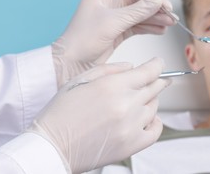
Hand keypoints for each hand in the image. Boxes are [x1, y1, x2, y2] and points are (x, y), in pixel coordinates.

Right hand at [28, 57, 170, 173]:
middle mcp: (125, 105)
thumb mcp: (80, 79)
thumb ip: (109, 69)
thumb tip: (132, 66)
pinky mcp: (132, 145)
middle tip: (154, 80)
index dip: (157, 65)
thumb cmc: (61, 114)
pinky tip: (147, 118)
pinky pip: (156, 130)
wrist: (51, 146)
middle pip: (155, 87)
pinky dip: (155, 122)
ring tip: (136, 101)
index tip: (158, 63)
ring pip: (155, 107)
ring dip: (150, 101)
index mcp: (112, 86)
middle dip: (156, 80)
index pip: (149, 71)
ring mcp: (130, 126)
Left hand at [52, 0, 174, 85]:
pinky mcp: (118, 32)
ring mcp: (114, 18)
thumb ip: (137, 11)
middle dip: (155, 4)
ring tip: (170, 22)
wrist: (71, 64)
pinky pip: (138, 25)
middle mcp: (109, 4)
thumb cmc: (82, 40)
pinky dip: (150, 27)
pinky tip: (161, 29)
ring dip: (156, 17)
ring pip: (140, 13)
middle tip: (169, 12)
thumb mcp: (112, 22)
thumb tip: (157, 1)